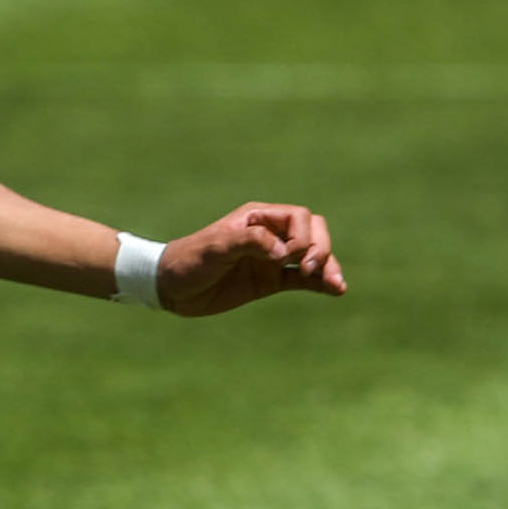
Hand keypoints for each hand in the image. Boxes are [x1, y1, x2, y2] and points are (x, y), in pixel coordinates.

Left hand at [159, 204, 344, 315]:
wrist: (170, 287)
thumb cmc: (189, 260)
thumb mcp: (215, 247)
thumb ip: (249, 242)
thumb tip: (283, 251)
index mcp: (257, 218)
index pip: (298, 218)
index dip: (301, 236)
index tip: (284, 257)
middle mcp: (270, 235)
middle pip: (313, 232)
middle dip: (320, 248)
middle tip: (308, 269)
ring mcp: (272, 258)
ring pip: (312, 256)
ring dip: (327, 266)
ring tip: (337, 284)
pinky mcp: (271, 280)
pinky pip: (303, 280)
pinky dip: (320, 283)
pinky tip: (336, 290)